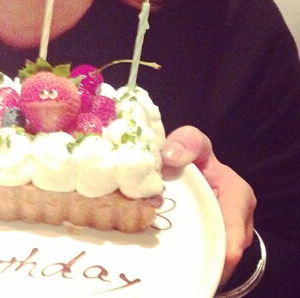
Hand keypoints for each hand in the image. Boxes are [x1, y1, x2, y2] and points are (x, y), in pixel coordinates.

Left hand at [161, 126, 255, 287]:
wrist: (188, 167)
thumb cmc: (194, 155)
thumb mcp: (193, 141)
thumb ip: (186, 142)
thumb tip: (171, 156)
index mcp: (238, 195)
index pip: (237, 223)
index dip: (229, 240)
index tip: (224, 255)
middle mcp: (237, 220)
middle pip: (226, 246)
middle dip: (212, 257)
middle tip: (193, 266)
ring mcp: (226, 235)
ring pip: (215, 254)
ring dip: (200, 259)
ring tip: (181, 266)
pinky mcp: (212, 242)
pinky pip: (205, 255)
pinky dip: (192, 258)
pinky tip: (174, 261)